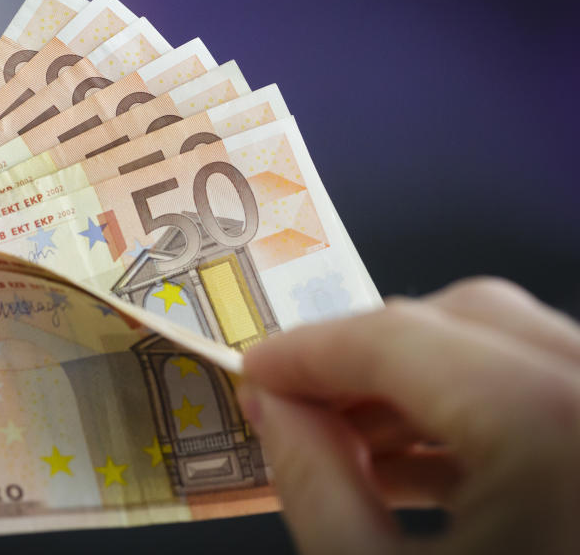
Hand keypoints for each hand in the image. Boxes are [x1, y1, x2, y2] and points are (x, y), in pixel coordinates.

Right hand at [238, 278, 579, 553]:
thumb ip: (314, 487)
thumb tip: (276, 410)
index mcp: (555, 428)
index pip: (401, 339)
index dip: (309, 350)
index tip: (257, 372)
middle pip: (467, 320)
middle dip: (368, 356)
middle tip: (299, 400)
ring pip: (514, 350)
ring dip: (420, 384)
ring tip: (347, 442)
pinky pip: (553, 397)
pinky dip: (480, 417)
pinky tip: (413, 466)